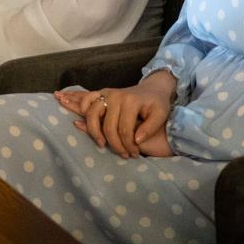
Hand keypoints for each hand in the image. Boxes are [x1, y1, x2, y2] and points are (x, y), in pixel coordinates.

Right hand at [55, 78, 172, 158]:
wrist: (152, 88)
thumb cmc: (157, 103)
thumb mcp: (161, 114)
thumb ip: (151, 127)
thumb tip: (136, 140)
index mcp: (131, 101)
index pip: (125, 130)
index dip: (128, 145)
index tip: (134, 154)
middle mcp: (117, 96)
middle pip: (108, 126)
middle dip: (115, 144)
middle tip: (123, 155)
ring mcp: (108, 94)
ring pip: (92, 114)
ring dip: (94, 132)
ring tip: (101, 144)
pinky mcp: (102, 93)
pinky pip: (88, 100)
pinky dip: (83, 109)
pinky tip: (84, 122)